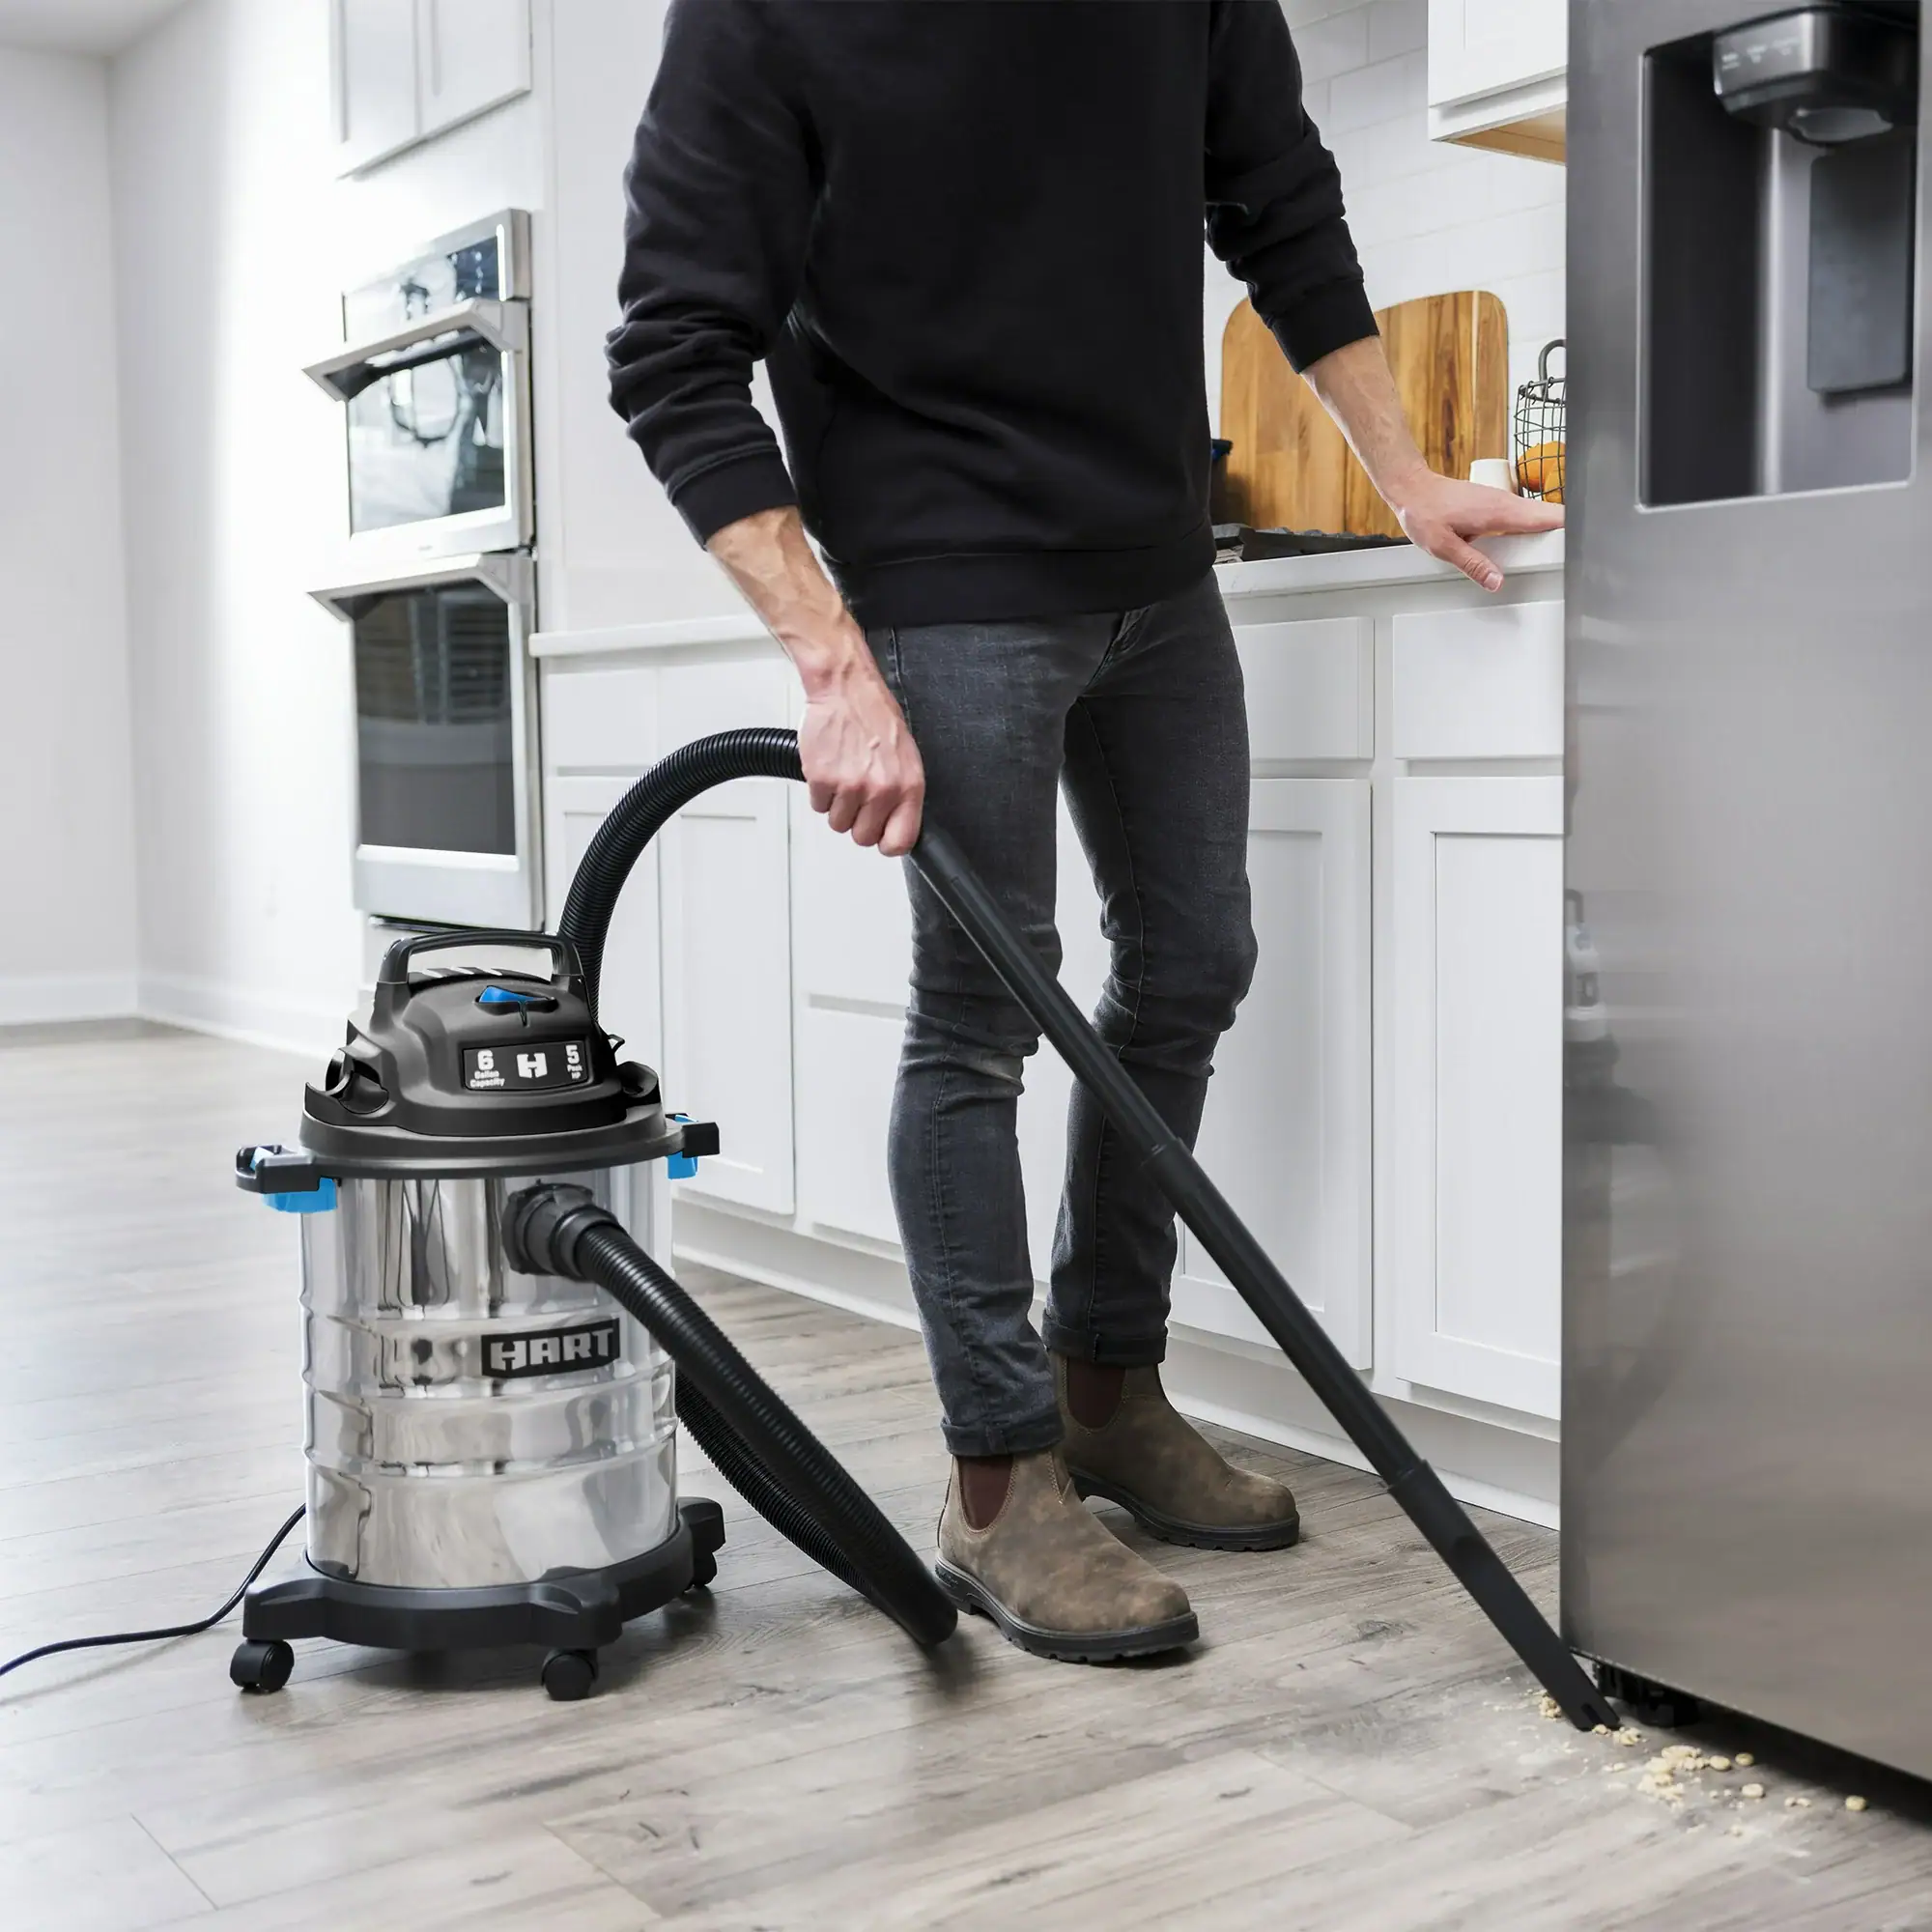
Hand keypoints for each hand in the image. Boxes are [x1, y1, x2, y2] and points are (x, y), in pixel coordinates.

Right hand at [798, 650, 925, 856]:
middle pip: (864, 837)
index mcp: (908, 786)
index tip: (881, 836)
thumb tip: (897, 824)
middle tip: (857, 795)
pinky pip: (818, 806)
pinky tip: (830, 768)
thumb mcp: (905, 756)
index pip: (901, 840)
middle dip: (857, 820)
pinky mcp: (823, 780)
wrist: (845, 690)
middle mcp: (882, 790)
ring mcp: (851, 787)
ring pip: (838, 824)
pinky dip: (820, 792)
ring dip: (837, 805)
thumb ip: (903, 793)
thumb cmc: (874, 717)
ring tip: (844, 776)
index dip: (887, 843)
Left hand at [1386, 466, 1563, 592]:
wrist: (1414, 489)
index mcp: (1500, 512)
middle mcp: (1507, 503)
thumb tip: (1496, 582)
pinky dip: (1536, 527)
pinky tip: (1536, 544)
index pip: (1548, 517)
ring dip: (1553, 530)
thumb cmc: (1425, 512)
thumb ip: (1473, 565)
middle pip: (1551, 515)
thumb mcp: (1444, 546)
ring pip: (1540, 515)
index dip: (1572, 528)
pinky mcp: (1498, 504)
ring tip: (1563, 552)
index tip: (1584, 543)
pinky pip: (1525, 516)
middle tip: (1577, 555)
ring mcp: (1503, 502)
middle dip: (1568, 531)